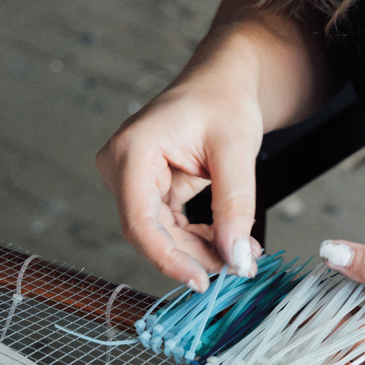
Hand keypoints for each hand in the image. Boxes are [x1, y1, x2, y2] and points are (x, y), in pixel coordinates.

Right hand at [96, 57, 263, 292]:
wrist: (222, 83)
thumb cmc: (225, 101)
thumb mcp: (237, 150)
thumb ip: (235, 205)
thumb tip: (236, 258)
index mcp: (133, 149)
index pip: (139, 219)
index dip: (168, 258)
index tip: (201, 281)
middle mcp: (122, 166)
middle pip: (150, 232)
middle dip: (194, 256)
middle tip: (239, 267)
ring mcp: (131, 180)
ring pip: (161, 236)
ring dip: (200, 251)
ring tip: (243, 253)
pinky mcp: (148, 191)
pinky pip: (169, 228)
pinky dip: (199, 239)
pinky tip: (230, 242)